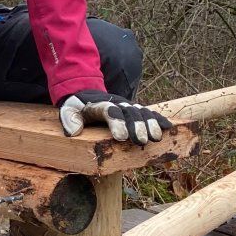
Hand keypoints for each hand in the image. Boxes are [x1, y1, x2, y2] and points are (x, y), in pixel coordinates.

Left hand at [58, 90, 172, 145]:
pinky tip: (168, 128)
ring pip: (141, 113)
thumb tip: (74, 132)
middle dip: (137, 127)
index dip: (117, 123)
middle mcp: (116, 104)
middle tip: (141, 141)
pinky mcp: (134, 110)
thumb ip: (69, 120)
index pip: (109, 112)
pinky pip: (148, 113)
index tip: (121, 137)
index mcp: (99, 105)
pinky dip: (158, 119)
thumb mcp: (67, 111)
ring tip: (156, 138)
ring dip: (150, 125)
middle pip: (129, 113)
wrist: (86, 94)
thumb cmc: (77, 107)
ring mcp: (127, 106)